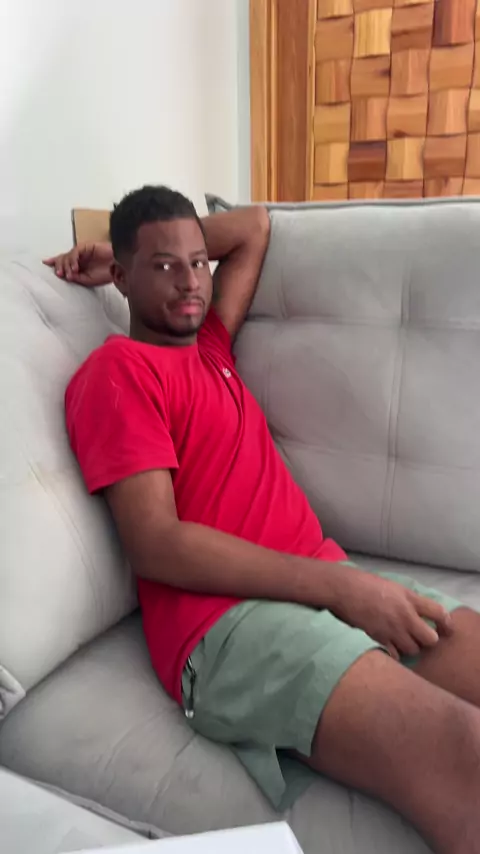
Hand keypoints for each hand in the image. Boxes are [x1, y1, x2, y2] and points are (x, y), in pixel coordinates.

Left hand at [43, 242, 113, 286]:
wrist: (117, 268)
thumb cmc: (105, 274)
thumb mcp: (87, 280)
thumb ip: (76, 277)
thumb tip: (65, 276)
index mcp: (78, 264)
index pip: (63, 261)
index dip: (54, 261)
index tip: (45, 262)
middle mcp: (79, 256)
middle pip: (62, 257)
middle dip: (58, 265)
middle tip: (59, 274)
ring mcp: (82, 251)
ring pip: (67, 255)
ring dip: (66, 265)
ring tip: (69, 274)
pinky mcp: (87, 246)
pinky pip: (75, 252)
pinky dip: (73, 260)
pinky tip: (75, 268)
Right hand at [333, 568, 452, 659]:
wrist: (343, 588)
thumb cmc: (365, 583)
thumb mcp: (393, 586)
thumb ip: (408, 599)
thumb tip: (418, 611)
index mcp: (409, 598)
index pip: (439, 613)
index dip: (447, 624)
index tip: (446, 629)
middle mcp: (405, 615)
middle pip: (430, 639)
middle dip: (427, 640)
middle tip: (420, 637)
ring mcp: (392, 629)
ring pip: (413, 650)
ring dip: (410, 647)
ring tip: (402, 641)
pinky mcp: (378, 638)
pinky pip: (395, 655)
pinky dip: (395, 654)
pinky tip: (389, 647)